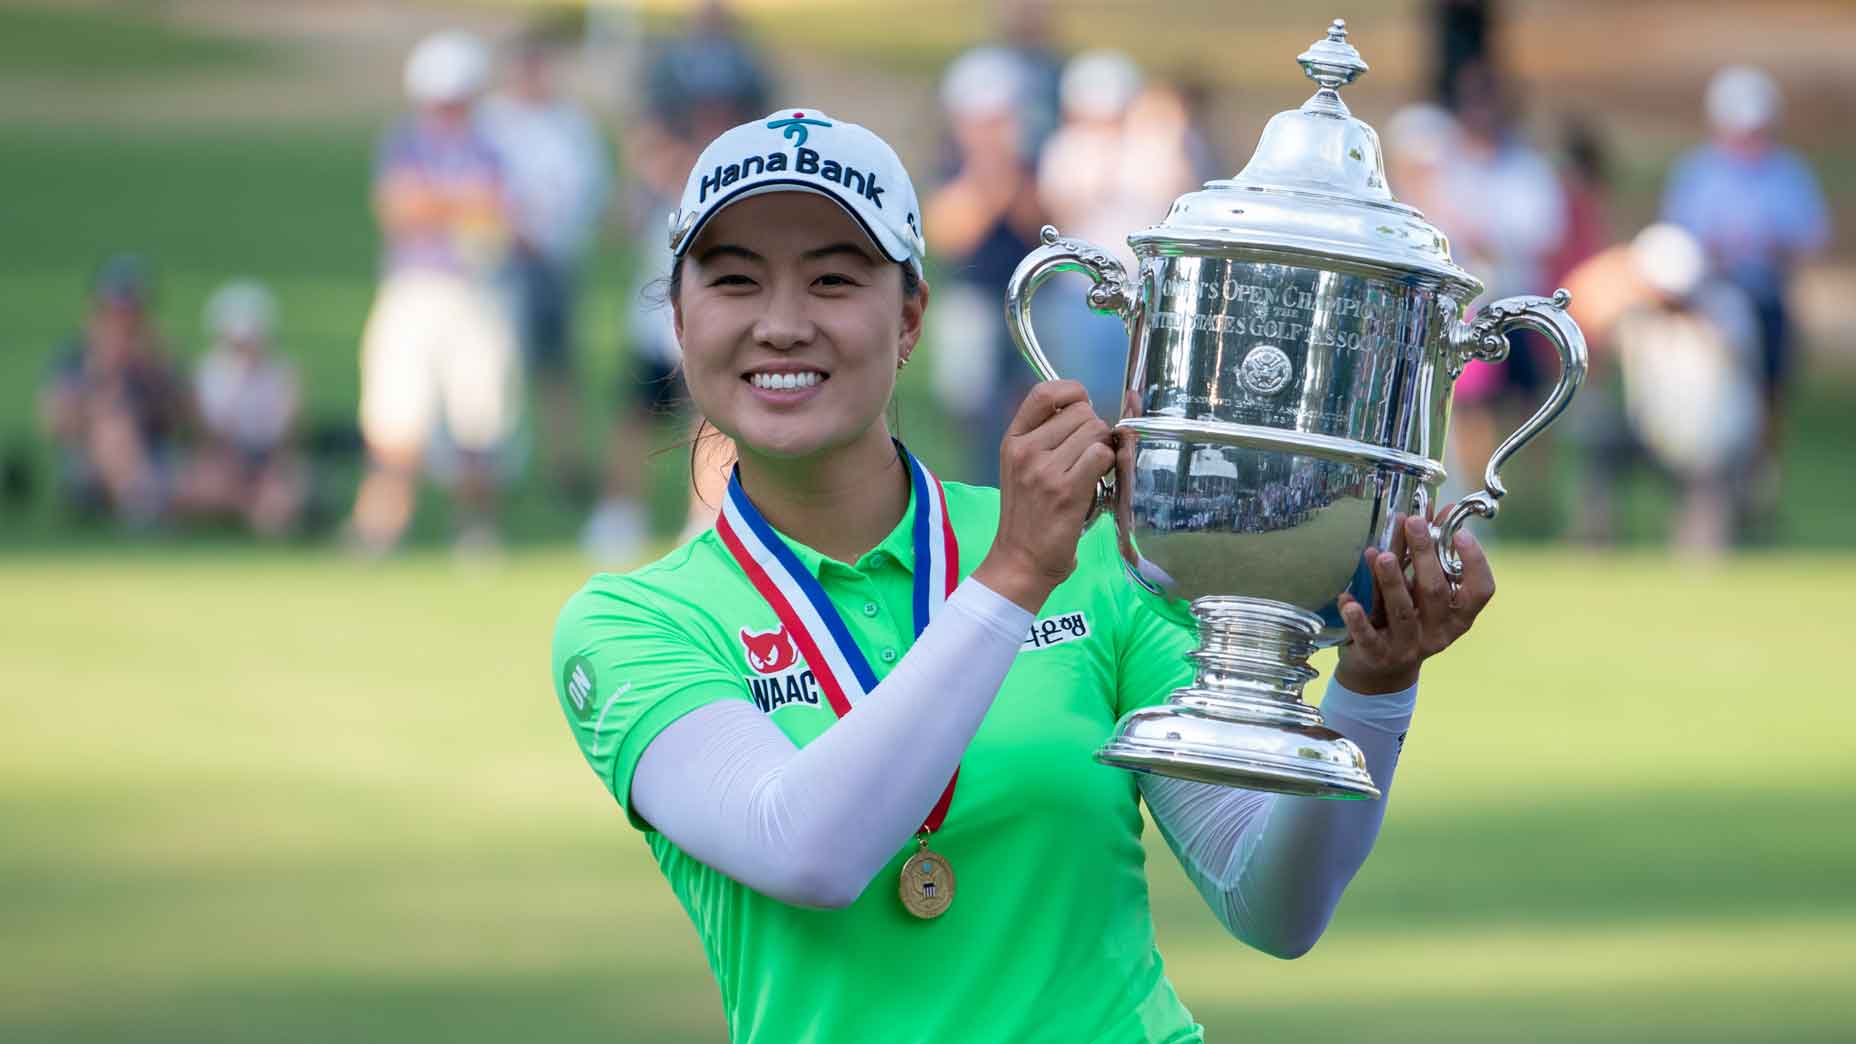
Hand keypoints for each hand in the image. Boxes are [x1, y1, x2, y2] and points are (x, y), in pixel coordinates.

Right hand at [974, 380, 1113, 612]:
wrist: (1021, 560)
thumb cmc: (1030, 515)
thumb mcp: (1023, 467)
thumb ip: (1050, 435)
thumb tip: (1095, 404)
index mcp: (1013, 439)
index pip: (1045, 392)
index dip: (1073, 392)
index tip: (1082, 410)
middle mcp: (1025, 449)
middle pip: (1082, 411)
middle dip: (1095, 430)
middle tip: (1087, 457)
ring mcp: (1044, 469)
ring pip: (1096, 430)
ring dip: (1104, 448)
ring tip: (1091, 471)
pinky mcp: (1066, 490)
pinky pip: (1102, 455)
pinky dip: (1108, 465)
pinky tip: (1097, 482)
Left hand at [1335, 509, 1496, 693]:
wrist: (1380, 670)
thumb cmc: (1408, 619)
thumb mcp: (1422, 591)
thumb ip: (1430, 554)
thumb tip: (1439, 509)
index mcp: (1458, 616)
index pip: (1481, 590)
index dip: (1475, 562)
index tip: (1460, 533)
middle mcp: (1439, 633)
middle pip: (1435, 593)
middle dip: (1424, 556)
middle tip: (1412, 524)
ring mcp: (1409, 647)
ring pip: (1402, 612)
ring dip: (1392, 582)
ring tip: (1382, 555)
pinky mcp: (1378, 656)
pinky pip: (1369, 637)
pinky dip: (1358, 618)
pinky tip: (1347, 599)